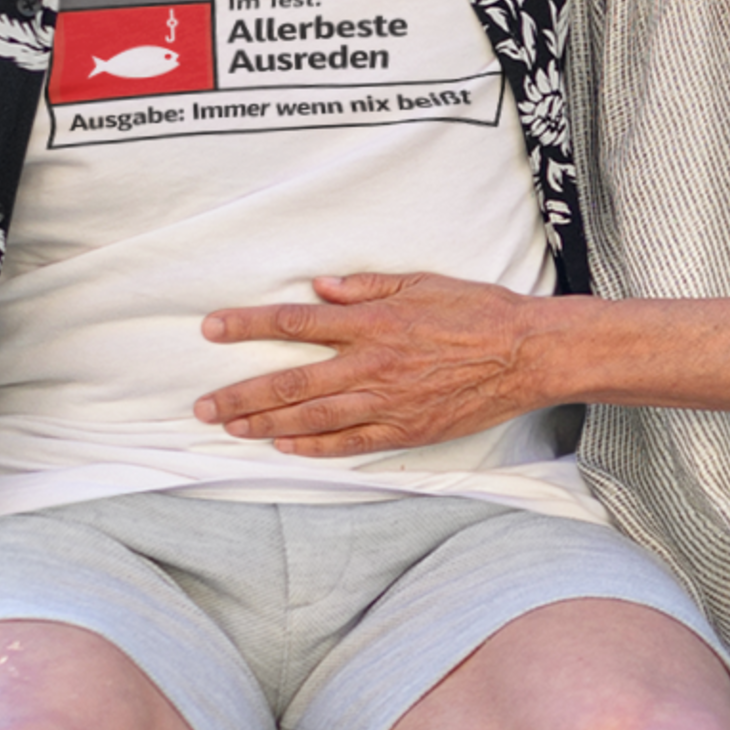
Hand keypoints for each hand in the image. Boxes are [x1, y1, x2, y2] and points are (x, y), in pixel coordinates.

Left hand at [195, 272, 548, 456]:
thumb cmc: (475, 310)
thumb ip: (364, 287)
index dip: (248, 326)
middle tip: (203, 406)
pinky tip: (284, 447)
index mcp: (372, 322)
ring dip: (265, 423)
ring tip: (230, 427)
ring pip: (311, 418)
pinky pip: (348, 443)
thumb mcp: (419, 281)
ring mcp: (387, 402)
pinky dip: (313, 447)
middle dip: (241, 393)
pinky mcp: (404, 430)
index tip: (211, 328)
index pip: (294, 324)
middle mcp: (371, 364)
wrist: (525, 354)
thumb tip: (317, 288)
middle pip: (291, 381)